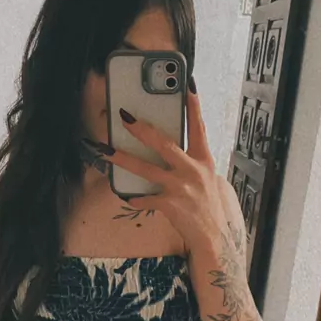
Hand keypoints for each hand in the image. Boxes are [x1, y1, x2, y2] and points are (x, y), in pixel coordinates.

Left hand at [98, 83, 245, 254]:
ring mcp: (181, 187)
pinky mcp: (171, 204)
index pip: (199, 127)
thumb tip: (165, 147)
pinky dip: (135, 198)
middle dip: (142, 129)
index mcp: (204, 160)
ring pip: (146, 169)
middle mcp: (193, 170)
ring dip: (123, 159)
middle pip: (164, 144)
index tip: (187, 85)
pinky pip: (145, 198)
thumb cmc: (206, 204)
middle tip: (124, 117)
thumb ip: (190, 161)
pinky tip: (128, 196)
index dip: (193, 106)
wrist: (213, 235)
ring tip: (106, 150)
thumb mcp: (206, 178)